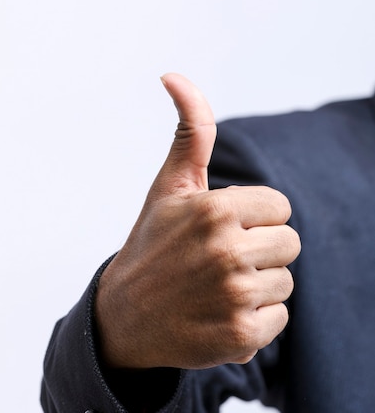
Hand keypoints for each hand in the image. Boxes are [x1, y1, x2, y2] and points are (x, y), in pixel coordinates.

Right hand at [95, 73, 300, 368]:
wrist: (123, 318)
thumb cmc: (152, 245)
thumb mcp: (169, 187)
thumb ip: (189, 131)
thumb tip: (173, 74)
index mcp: (215, 210)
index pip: (280, 207)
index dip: (252, 218)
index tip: (219, 231)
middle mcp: (227, 252)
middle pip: (290, 244)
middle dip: (260, 251)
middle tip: (218, 262)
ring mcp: (235, 297)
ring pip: (285, 282)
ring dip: (258, 287)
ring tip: (215, 290)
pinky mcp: (241, 338)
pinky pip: (279, 320)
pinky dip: (255, 322)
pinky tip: (218, 317)